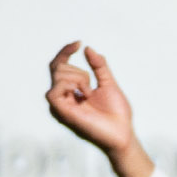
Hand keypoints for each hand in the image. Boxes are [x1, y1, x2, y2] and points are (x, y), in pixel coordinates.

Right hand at [46, 42, 153, 176]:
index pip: (59, 65)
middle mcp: (63, 97)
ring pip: (57, 76)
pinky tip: (82, 95)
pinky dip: (69, 86)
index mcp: (71, 90)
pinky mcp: (61, 113)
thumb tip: (87, 48)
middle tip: (91, 86)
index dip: (65, 51)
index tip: (78, 43)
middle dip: (78, 70)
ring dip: (77, 78)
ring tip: (89, 93)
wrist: (123, 133)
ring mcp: (60, 105)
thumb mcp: (108, 83)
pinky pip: (53, 92)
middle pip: (57, 67)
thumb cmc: (117, 113)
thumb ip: (99, 66)